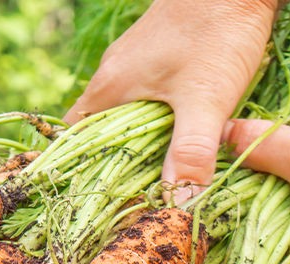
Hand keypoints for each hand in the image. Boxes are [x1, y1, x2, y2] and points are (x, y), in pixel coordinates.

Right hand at [65, 0, 277, 199]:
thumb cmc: (216, 31)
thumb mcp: (206, 98)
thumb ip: (191, 152)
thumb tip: (177, 206)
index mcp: (107, 90)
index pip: (73, 142)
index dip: (80, 175)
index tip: (96, 205)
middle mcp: (111, 77)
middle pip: (98, 134)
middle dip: (112, 168)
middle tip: (130, 204)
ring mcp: (133, 65)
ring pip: (122, 118)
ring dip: (135, 147)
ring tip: (152, 181)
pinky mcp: (157, 57)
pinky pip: (142, 101)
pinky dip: (152, 125)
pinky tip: (175, 138)